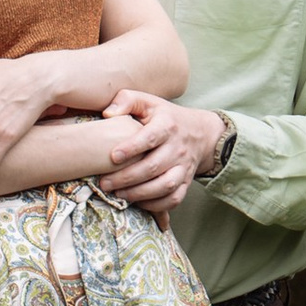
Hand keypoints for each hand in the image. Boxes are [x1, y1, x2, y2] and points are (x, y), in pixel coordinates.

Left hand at [98, 90, 226, 220]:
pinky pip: (174, 198)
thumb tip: (107, 113)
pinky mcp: (186, 182)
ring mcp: (184, 167)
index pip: (151, 137)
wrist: (200, 133)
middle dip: (127, 178)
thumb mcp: (148, 102)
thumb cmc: (166, 117)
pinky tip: (138, 202)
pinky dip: (156, 205)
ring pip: (165, 185)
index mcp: (167, 125)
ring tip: (119, 194)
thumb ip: (127, 100)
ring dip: (140, 194)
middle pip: (154, 166)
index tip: (113, 156)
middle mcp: (178, 147)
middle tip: (105, 183)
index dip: (132, 148)